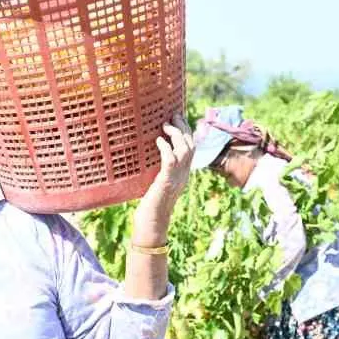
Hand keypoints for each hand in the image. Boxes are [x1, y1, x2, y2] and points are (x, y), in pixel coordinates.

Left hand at [133, 113, 195, 242]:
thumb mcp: (157, 183)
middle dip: (184, 127)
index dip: (187, 132)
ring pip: (185, 150)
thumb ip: (158, 170)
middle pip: (191, 145)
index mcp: (183, 174)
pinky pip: (170, 160)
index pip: (191, 148)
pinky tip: (158, 141)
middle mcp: (184, 175)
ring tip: (165, 125)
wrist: (152, 223)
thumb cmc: (150, 205)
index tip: (179, 119)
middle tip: (173, 115)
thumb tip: (147, 156)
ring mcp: (177, 178)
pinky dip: (165, 148)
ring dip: (176, 135)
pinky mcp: (166, 182)